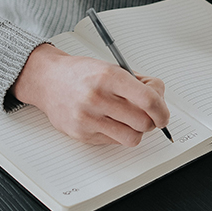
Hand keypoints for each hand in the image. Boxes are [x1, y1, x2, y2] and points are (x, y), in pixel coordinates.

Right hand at [10, 44, 169, 146]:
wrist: (48, 80)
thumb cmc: (83, 74)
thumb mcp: (114, 67)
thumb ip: (141, 84)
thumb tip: (161, 100)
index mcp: (109, 77)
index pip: (149, 100)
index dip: (162, 111)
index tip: (163, 114)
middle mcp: (97, 98)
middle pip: (144, 123)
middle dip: (152, 121)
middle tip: (149, 116)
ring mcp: (88, 118)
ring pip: (132, 138)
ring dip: (137, 131)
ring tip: (131, 120)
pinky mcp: (82, 134)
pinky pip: (115, 142)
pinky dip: (120, 134)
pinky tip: (112, 122)